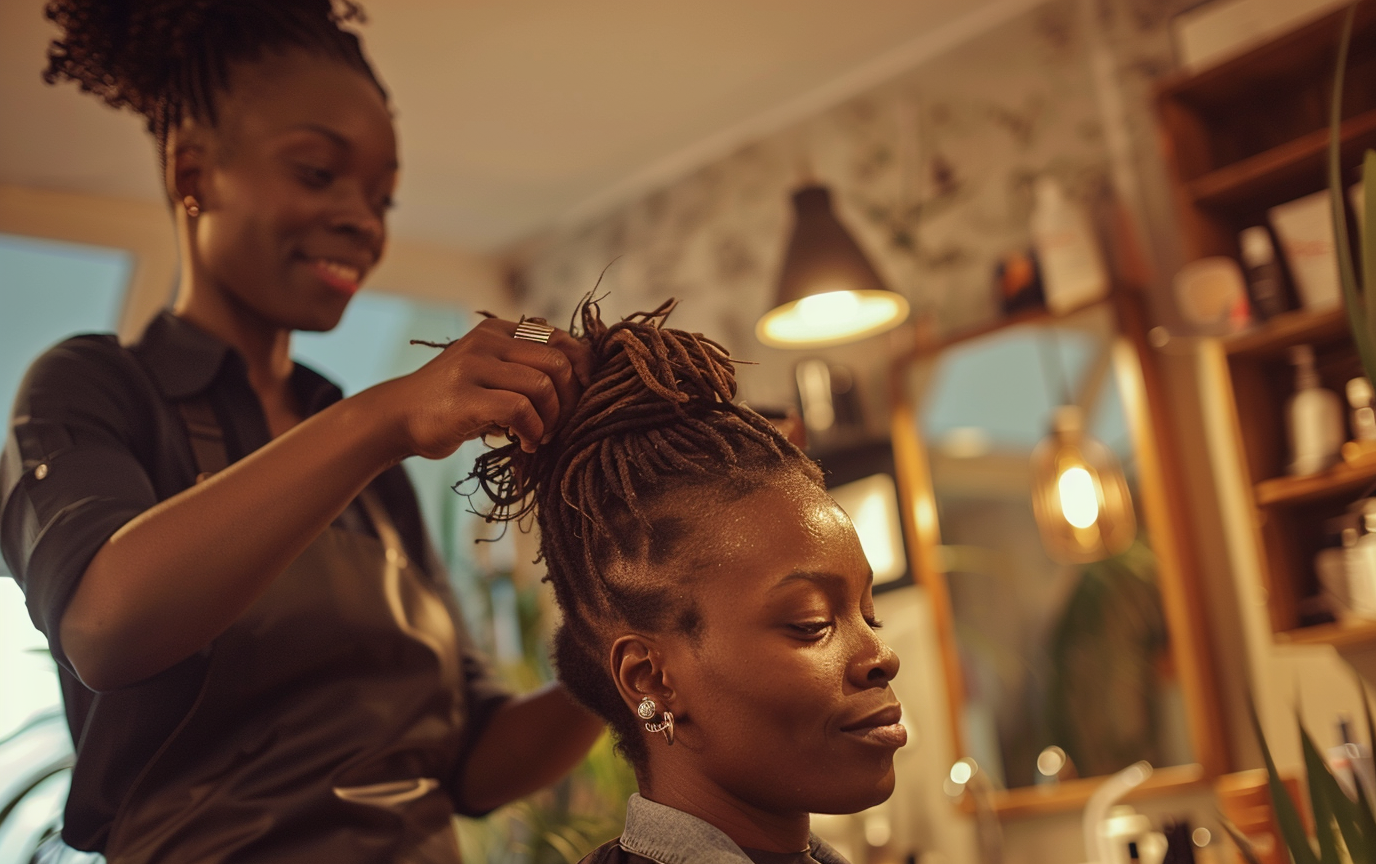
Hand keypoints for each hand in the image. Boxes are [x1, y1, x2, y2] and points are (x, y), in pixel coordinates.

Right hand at [381, 317, 593, 459]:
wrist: (397, 417)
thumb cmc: (452, 401)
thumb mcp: (489, 372)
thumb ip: (523, 368)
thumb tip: (581, 379)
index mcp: (498, 330)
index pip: (560, 339)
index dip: (582, 367)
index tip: (583, 395)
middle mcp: (487, 340)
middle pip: (558, 363)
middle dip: (570, 400)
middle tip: (560, 425)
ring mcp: (474, 366)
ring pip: (542, 386)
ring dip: (551, 420)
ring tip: (541, 436)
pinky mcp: (465, 397)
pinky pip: (520, 410)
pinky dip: (532, 431)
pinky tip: (525, 443)